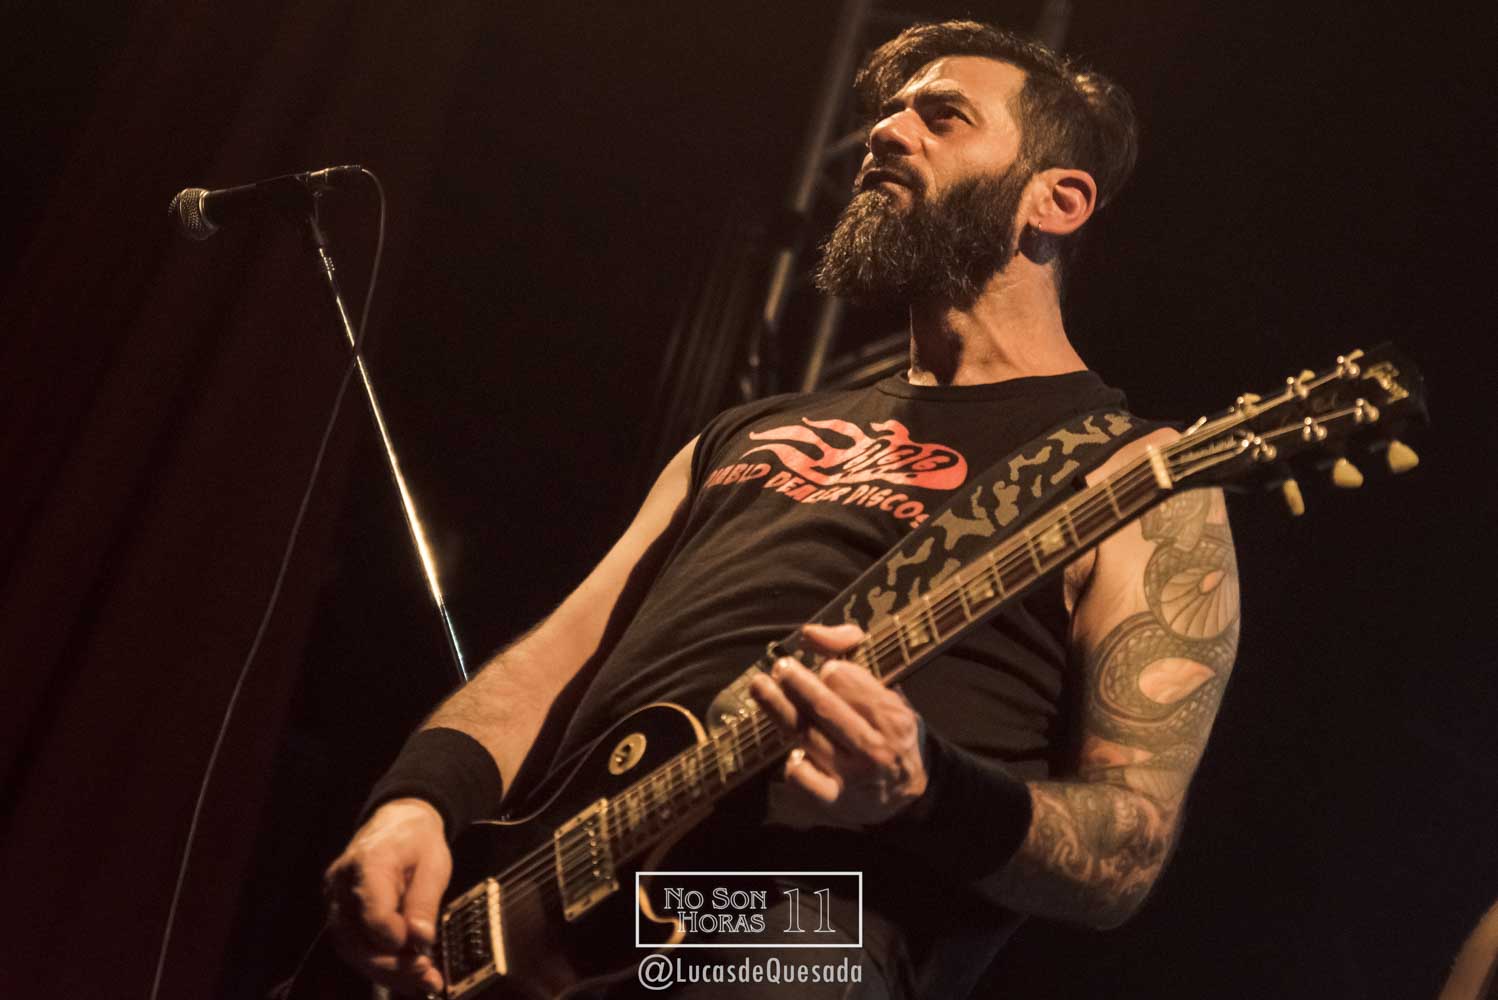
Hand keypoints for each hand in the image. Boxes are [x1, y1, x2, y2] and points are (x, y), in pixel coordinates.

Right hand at [323, 797, 450, 995]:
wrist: (396, 822)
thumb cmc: (416, 839)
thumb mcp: (434, 863)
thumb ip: (424, 901)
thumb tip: (421, 940)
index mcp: (368, 862)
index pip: (370, 911)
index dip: (394, 936)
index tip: (422, 948)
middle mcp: (342, 884)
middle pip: (356, 939)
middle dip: (392, 965)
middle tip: (427, 975)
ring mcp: (335, 900)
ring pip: (352, 950)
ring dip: (387, 972)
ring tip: (423, 981)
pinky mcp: (339, 914)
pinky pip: (354, 946)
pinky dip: (380, 964)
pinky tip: (406, 976)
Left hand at [749, 623, 927, 825]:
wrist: (908, 794)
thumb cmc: (889, 729)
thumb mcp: (886, 686)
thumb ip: (851, 649)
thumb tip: (809, 632)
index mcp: (893, 716)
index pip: (849, 683)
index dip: (830, 670)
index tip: (824, 669)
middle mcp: (875, 747)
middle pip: (823, 708)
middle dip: (796, 684)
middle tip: (779, 667)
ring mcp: (853, 777)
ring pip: (806, 737)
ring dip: (777, 710)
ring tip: (760, 687)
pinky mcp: (834, 801)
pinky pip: (802, 779)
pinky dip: (792, 763)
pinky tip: (792, 750)